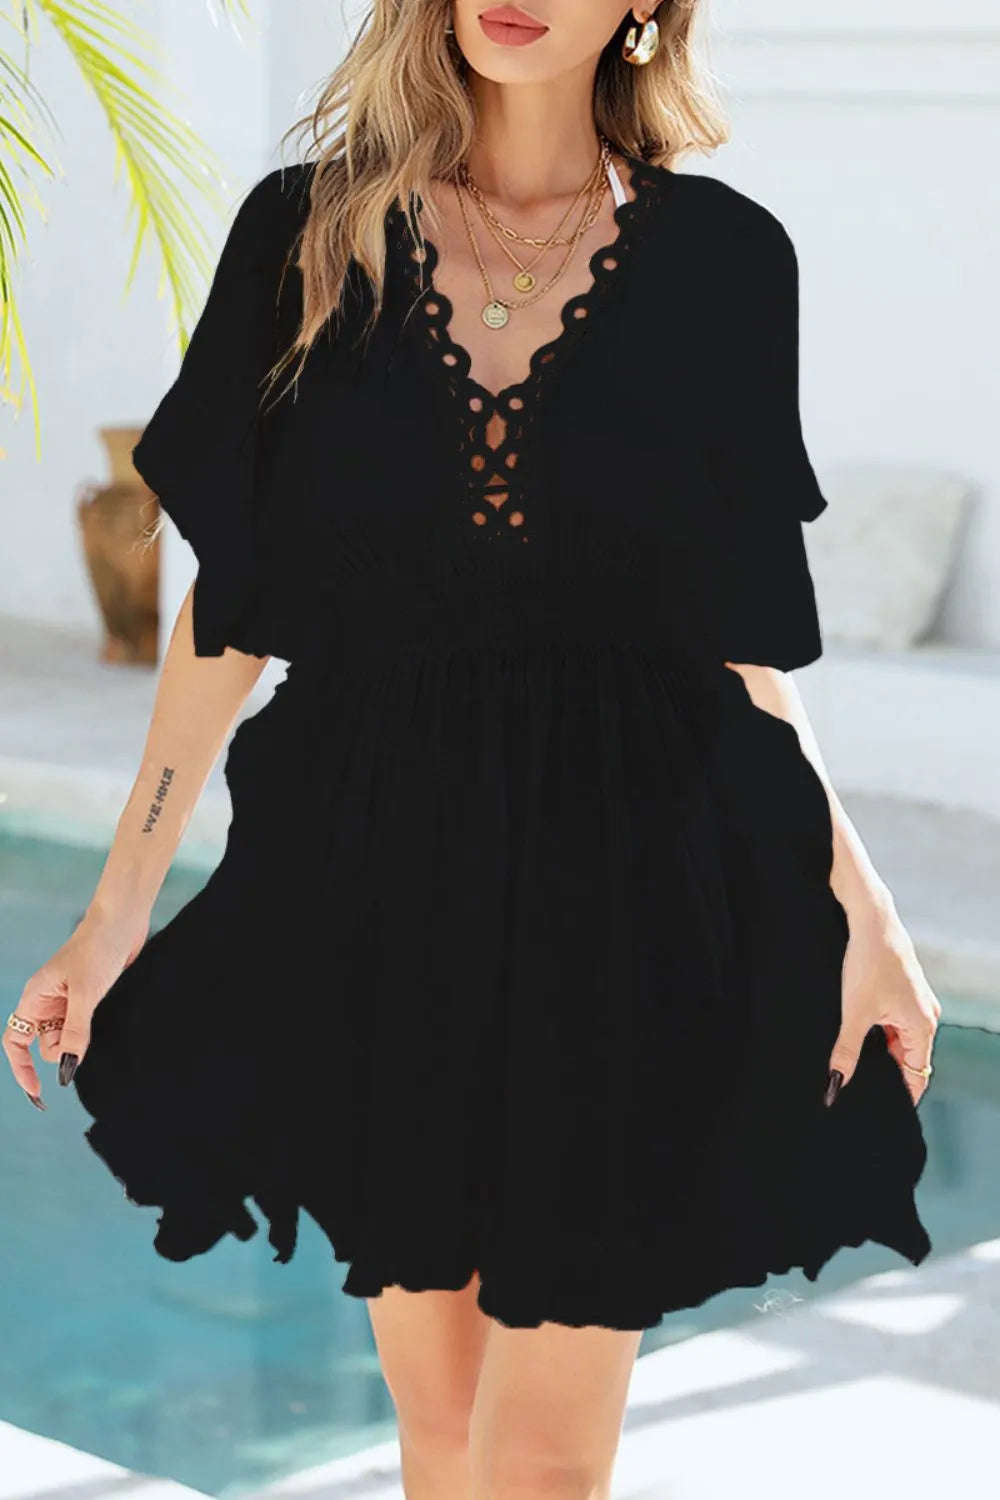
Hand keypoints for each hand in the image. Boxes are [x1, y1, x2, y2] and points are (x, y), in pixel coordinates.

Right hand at [4, 913, 147, 1108]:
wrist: (123, 921)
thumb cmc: (98, 948)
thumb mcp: (86, 994)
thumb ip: (76, 1032)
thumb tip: (66, 1069)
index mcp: (35, 997)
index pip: (16, 1041)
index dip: (22, 1068)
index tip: (38, 1091)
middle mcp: (48, 1001)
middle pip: (45, 1043)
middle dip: (63, 1049)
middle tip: (84, 1029)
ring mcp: (69, 1000)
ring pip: (68, 1036)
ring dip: (81, 1039)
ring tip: (98, 1013)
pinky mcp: (89, 997)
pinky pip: (84, 1026)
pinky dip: (91, 1031)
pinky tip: (104, 1020)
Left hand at [828, 909, 940, 1106]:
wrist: (872, 920)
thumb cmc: (868, 963)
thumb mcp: (853, 1013)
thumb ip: (846, 1053)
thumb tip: (835, 1087)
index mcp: (923, 1027)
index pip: (917, 1076)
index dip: (898, 1094)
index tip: (877, 1107)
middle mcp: (926, 1016)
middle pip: (908, 1059)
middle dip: (884, 1071)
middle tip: (855, 1083)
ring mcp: (917, 1003)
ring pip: (898, 1040)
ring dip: (879, 1049)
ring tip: (852, 1057)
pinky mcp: (905, 991)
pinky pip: (895, 1023)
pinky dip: (878, 1030)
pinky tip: (856, 1030)